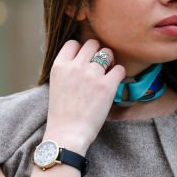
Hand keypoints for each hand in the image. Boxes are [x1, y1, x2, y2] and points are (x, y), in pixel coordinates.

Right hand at [44, 39, 124, 153]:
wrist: (68, 133)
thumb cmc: (62, 114)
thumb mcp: (57, 85)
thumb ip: (67, 71)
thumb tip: (82, 61)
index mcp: (59, 66)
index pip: (73, 43)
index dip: (81, 50)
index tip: (85, 61)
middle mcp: (75, 66)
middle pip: (92, 43)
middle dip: (98, 52)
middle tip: (100, 66)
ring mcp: (92, 74)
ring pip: (107, 53)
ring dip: (109, 61)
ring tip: (108, 74)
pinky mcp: (107, 85)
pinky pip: (119, 68)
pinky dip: (119, 74)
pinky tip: (115, 83)